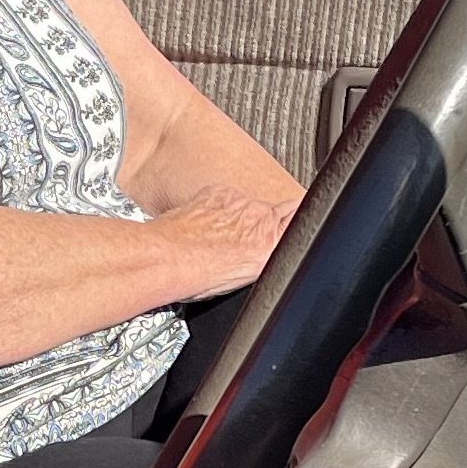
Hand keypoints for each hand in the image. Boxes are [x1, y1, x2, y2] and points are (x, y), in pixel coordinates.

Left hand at [153, 183, 295, 303]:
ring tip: (217, 240)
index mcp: (271, 242)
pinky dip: (217, 210)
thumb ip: (267, 255)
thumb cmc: (199, 274)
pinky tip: (205, 229)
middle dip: (261, 225)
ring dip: (236, 219)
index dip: (294, 221)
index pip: (299, 214)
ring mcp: (239, 202)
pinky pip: (225, 198)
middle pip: (273, 212)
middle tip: (240, 244)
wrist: (167, 257)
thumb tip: (270, 252)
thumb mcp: (246, 276)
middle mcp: (260, 217)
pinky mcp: (219, 191)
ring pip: (247, 206)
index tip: (288, 228)